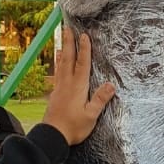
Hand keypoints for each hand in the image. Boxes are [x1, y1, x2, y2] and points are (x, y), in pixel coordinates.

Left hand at [42, 28, 114, 145]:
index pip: (82, 64)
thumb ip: (99, 100)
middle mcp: (67, 84)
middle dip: (69, 43)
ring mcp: (59, 88)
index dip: (84, 49)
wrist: (52, 136)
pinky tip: (59, 62)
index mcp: (78, 87)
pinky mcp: (55, 94)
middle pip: (68, 59)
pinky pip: (58, 73)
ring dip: (63, 50)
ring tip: (62, 39)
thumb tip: (110, 85)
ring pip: (61, 64)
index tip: (84, 35)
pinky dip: (59, 63)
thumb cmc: (73, 127)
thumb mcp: (91, 116)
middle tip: (67, 28)